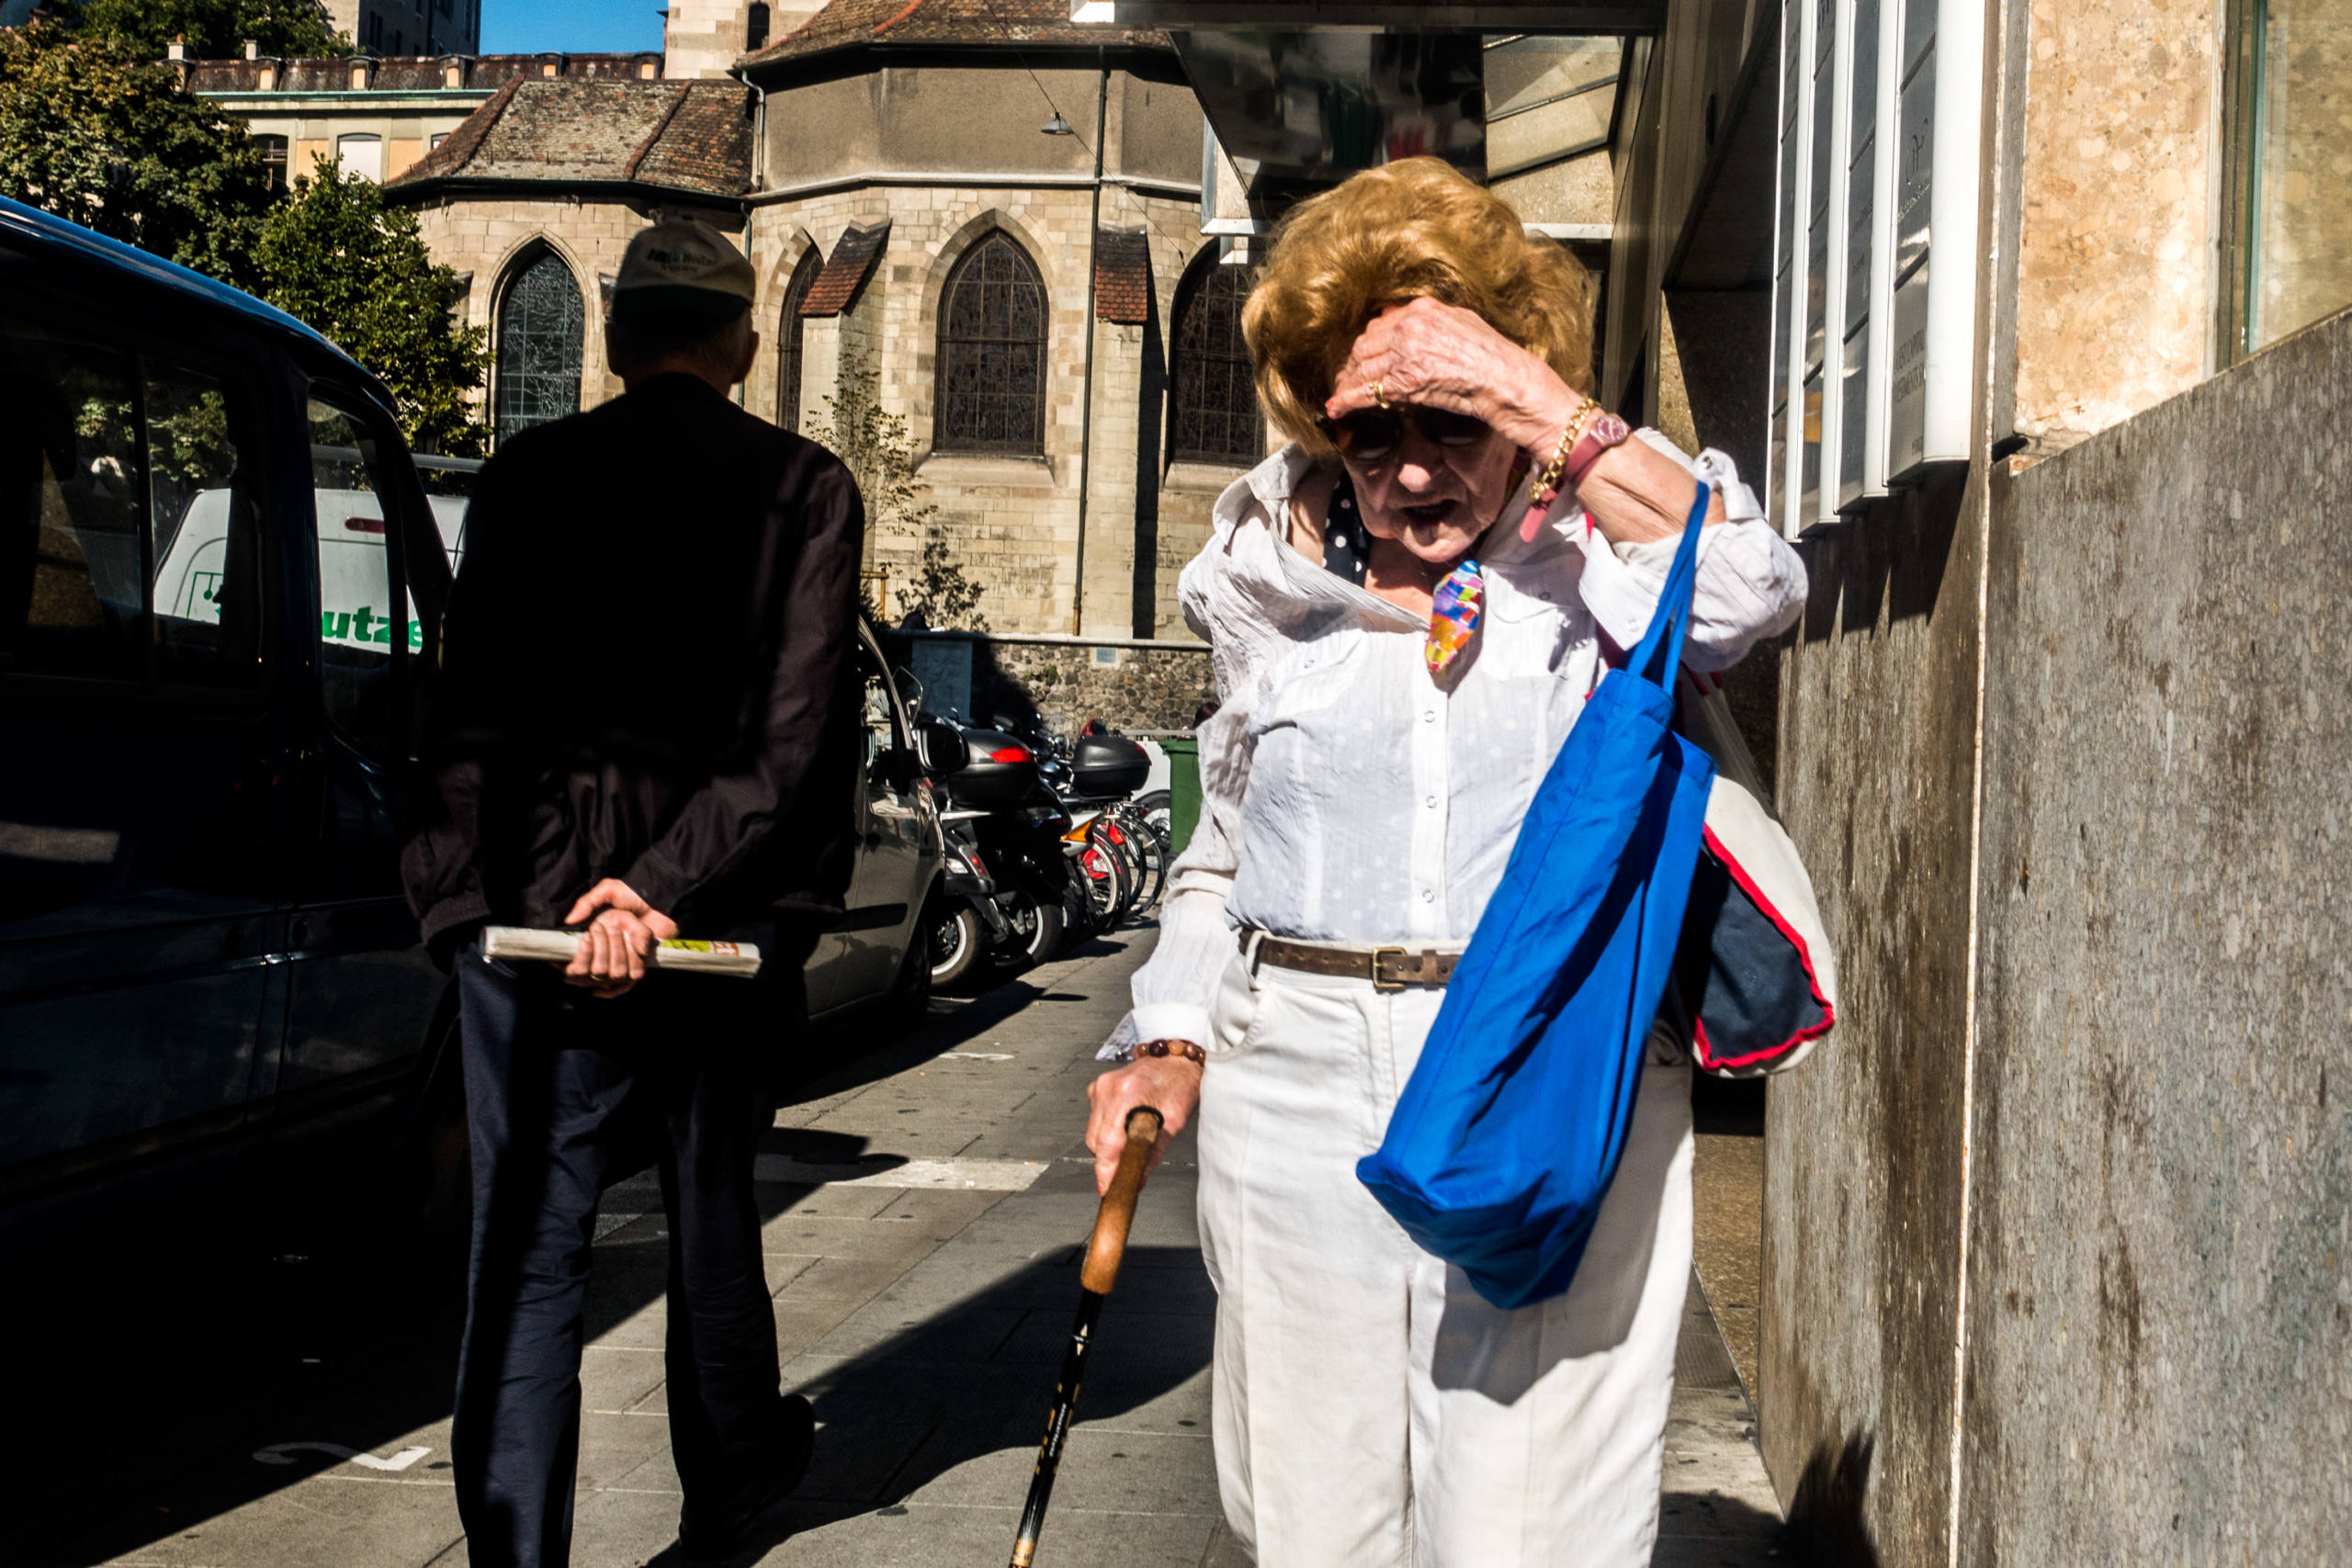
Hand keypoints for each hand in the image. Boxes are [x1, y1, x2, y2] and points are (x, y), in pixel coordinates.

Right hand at [561, 879, 679, 998]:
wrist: (659, 900)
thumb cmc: (632, 895)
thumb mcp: (608, 890)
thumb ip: (587, 902)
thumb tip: (569, 921)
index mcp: (593, 940)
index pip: (577, 965)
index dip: (579, 957)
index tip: (586, 938)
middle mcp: (605, 955)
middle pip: (598, 969)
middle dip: (603, 946)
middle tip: (608, 927)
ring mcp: (622, 963)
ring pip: (616, 973)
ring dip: (619, 951)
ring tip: (622, 933)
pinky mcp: (639, 967)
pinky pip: (631, 978)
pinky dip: (632, 964)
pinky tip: (630, 955)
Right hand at [1085, 1052, 1202, 1195]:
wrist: (1176, 1058)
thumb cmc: (1180, 1083)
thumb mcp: (1174, 1122)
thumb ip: (1152, 1154)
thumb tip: (1137, 1179)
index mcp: (1126, 1094)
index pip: (1107, 1142)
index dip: (1106, 1170)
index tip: (1107, 1188)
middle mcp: (1107, 1089)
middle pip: (1095, 1141)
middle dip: (1109, 1161)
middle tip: (1126, 1174)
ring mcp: (1100, 1087)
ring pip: (1093, 1133)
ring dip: (1109, 1147)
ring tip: (1132, 1145)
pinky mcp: (1098, 1088)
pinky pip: (1096, 1121)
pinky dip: (1108, 1131)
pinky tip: (1126, 1126)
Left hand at [1323, 297, 1582, 456]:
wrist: (1509, 380)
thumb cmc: (1496, 359)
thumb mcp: (1464, 324)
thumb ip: (1435, 322)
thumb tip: (1411, 323)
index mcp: (1424, 309)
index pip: (1380, 326)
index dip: (1367, 347)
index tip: (1360, 360)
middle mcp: (1411, 326)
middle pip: (1365, 346)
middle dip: (1352, 366)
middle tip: (1346, 382)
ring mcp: (1406, 352)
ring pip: (1362, 369)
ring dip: (1347, 385)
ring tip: (1339, 398)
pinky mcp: (1405, 380)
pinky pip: (1366, 391)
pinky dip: (1347, 401)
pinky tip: (1337, 409)